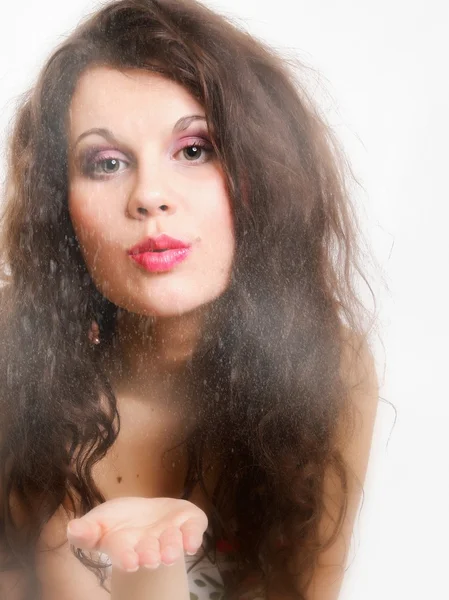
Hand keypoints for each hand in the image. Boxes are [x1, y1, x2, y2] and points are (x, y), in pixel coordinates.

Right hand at [66, 497, 207, 572]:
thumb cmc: (119, 521)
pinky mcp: (188, 522)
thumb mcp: (98, 521)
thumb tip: (72, 528)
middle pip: (150, 552)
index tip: (130, 562)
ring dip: (172, 547)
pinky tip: (192, 542)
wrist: (147, 515)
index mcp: (126, 546)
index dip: (125, 557)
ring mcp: (171, 534)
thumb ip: (87, 529)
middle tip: (152, 559)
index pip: (123, 554)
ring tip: (170, 552)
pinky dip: (194, 535)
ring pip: (173, 544)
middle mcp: (150, 545)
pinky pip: (195, 529)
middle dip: (151, 554)